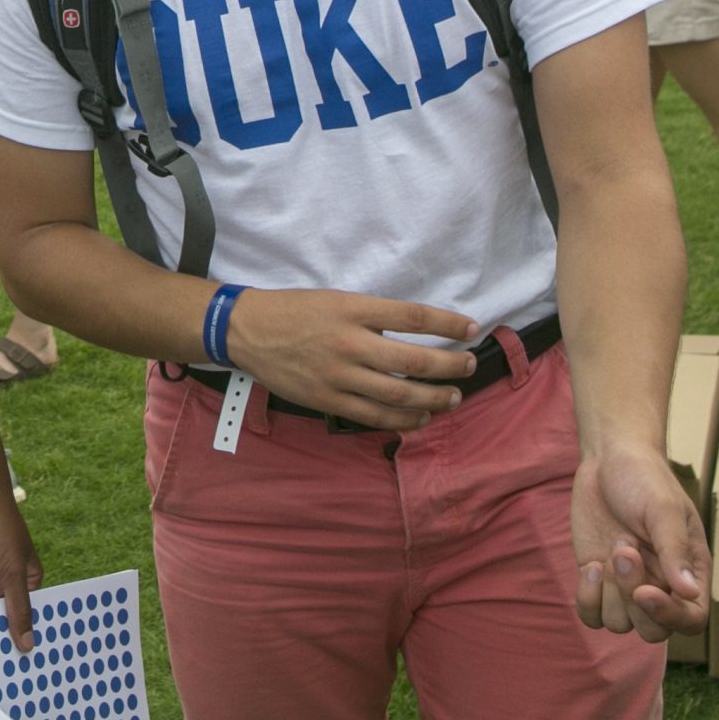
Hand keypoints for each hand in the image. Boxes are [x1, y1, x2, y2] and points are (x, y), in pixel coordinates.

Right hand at [223, 289, 481, 429]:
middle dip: (449, 366)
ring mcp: (338, 375)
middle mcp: (349, 342)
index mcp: (353, 309)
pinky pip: (373, 416)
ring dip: (433, 398)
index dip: (447, 323)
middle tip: (469, 366)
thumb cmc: (295, 310)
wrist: (247, 330)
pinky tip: (420, 418)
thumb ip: (372, 316)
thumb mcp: (336, 299)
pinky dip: (402, 420)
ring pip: (398, 394)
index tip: (471, 328)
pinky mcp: (327, 399)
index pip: (412, 316)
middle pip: (413, 360)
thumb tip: (414, 334)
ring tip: (452, 396)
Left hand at [570, 447, 709, 640]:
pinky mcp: (598, 581)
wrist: (609, 460)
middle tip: (623, 548)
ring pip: (620, 624)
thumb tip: (690, 593)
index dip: (669, 616)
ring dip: (610, 592)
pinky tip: (591, 566)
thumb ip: (675, 550)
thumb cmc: (646, 480)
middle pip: (653, 631)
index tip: (644, 591)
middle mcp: (661, 586)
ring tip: (613, 545)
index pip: (691, 620)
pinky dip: (587, 599)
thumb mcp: (664, 509)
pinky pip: (591, 616)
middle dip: (632, 596)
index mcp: (689, 573)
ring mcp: (626, 586)